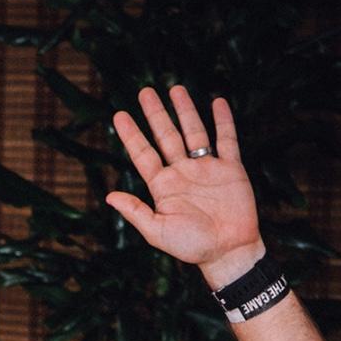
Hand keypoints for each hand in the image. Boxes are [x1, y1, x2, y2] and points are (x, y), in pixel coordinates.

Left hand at [106, 86, 263, 287]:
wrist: (228, 252)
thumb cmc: (192, 247)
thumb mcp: (158, 232)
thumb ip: (135, 212)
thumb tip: (109, 197)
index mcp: (163, 187)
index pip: (143, 154)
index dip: (131, 135)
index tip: (119, 115)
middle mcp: (183, 173)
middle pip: (166, 136)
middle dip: (156, 114)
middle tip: (144, 91)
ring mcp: (207, 168)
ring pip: (194, 131)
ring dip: (185, 110)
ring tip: (175, 88)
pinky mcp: (231, 169)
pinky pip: (227, 139)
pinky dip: (223, 121)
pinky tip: (217, 102)